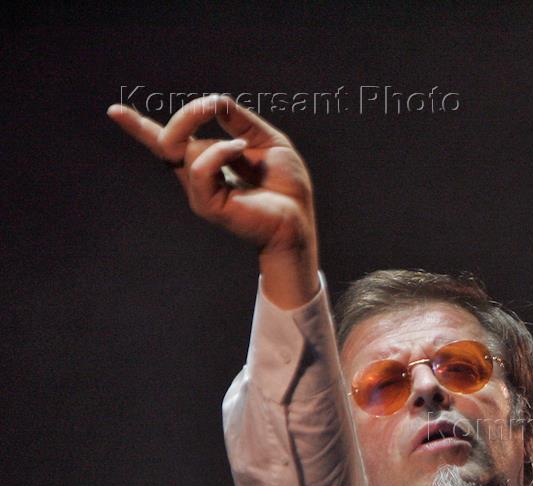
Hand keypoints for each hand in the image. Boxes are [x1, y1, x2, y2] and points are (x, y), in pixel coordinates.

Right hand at [107, 95, 318, 306]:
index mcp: (208, 162)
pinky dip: (219, 151)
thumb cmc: (286, 186)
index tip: (114, 111)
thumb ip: (239, 121)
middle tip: (211, 103)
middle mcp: (198, 177)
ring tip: (241, 141)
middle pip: (167, 139)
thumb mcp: (266, 141)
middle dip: (186, 115)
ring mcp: (200, 192)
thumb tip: (215, 101)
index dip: (140, 127)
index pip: (167, 143)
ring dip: (205, 127)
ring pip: (178, 147)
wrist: (299, 219)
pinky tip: (241, 151)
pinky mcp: (208, 205)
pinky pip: (199, 167)